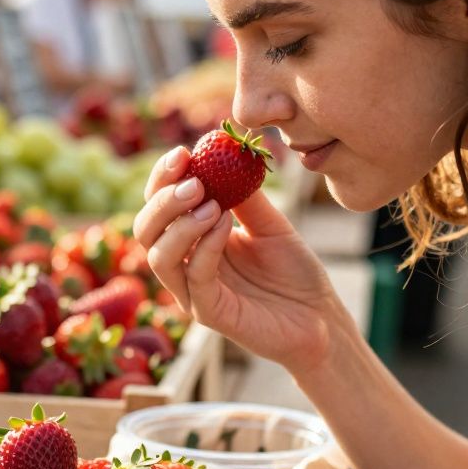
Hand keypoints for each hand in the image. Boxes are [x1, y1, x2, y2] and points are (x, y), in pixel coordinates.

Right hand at [134, 146, 344, 372]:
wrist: (321, 316)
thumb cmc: (293, 272)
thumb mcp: (269, 223)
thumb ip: (245, 194)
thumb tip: (225, 151)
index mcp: (192, 241)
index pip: (159, 206)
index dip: (163, 179)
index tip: (183, 153)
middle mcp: (185, 266)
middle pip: (146, 230)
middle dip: (162, 200)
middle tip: (191, 180)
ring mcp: (194, 292)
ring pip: (159, 257)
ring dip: (178, 224)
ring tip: (208, 202)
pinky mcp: (210, 314)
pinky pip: (195, 278)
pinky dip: (205, 247)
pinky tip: (225, 225)